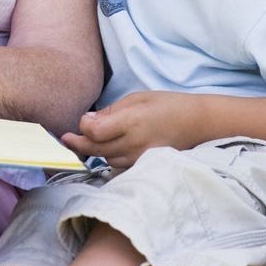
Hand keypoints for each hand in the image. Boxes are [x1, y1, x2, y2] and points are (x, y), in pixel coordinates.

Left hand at [61, 90, 204, 169]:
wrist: (199, 124)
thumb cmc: (167, 105)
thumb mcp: (137, 98)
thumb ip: (111, 111)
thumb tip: (88, 121)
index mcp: (132, 122)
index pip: (95, 131)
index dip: (83, 126)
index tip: (83, 120)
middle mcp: (135, 143)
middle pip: (96, 149)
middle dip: (78, 143)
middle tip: (65, 138)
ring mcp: (141, 158)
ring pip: (106, 159)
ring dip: (94, 151)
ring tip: (86, 142)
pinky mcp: (146, 166)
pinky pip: (119, 166)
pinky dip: (110, 158)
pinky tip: (106, 149)